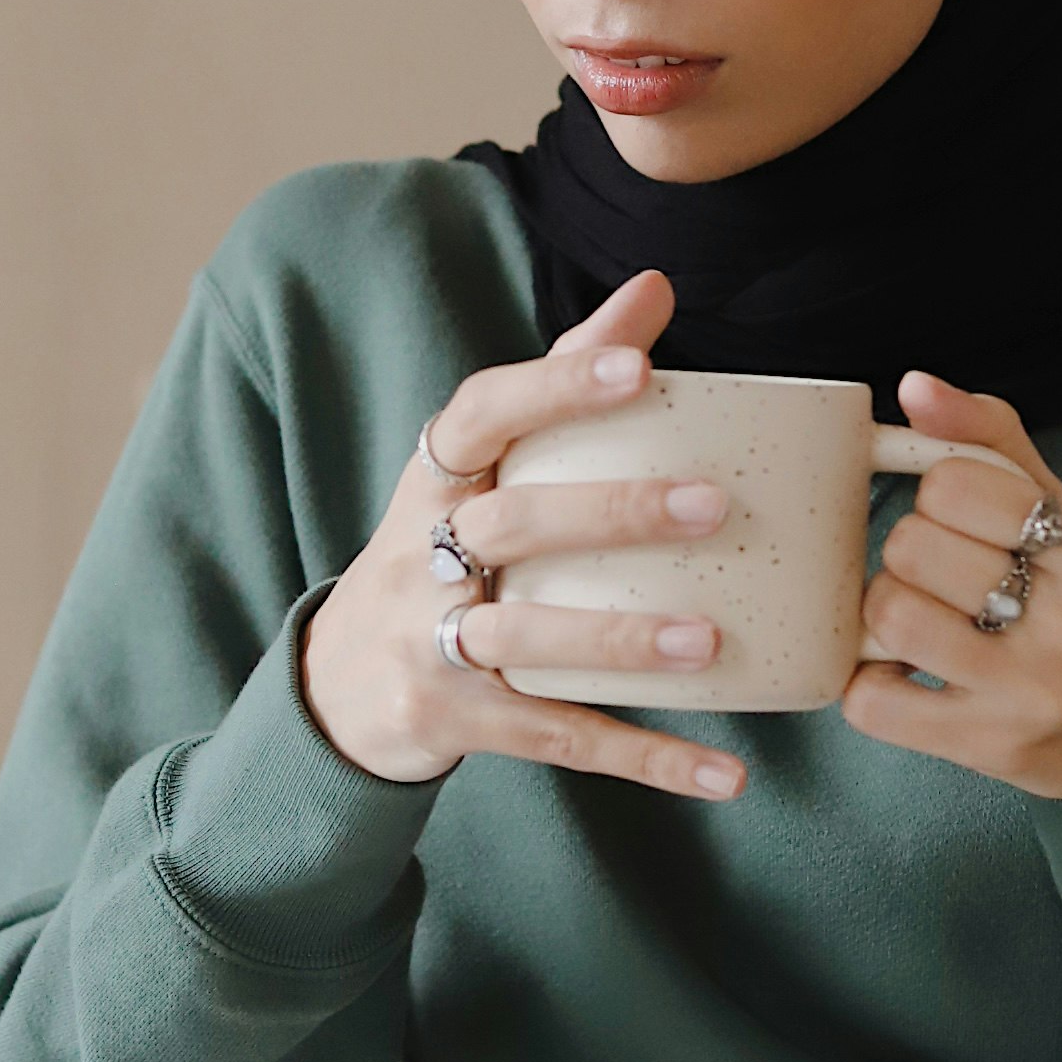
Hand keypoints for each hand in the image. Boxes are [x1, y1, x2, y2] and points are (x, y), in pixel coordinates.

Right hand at [301, 274, 747, 803]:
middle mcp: (421, 553)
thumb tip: (654, 286)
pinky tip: (726, 775)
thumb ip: (561, 376)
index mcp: (436, 477)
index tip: (639, 365)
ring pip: (523, 639)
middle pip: (510, 524)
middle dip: (609, 512)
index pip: (485, 413)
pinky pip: (556, 739)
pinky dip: (642, 760)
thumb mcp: (478, 466)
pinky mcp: (454, 724)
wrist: (335, 687)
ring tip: (710, 641)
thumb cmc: (436, 549)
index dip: (555, 384)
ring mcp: (430, 644)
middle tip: (713, 504)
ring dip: (617, 641)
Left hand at [842, 373, 1061, 799]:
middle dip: (910, 551)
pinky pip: (876, 703)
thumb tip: (915, 388)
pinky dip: (868, 684)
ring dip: (887, 611)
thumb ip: (997, 446)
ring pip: (891, 614)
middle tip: (940, 574)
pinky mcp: (990, 746)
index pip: (956, 481)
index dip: (938, 492)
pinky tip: (902, 676)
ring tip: (921, 619)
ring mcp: (1032, 690)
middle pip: (914, 544)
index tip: (960, 517)